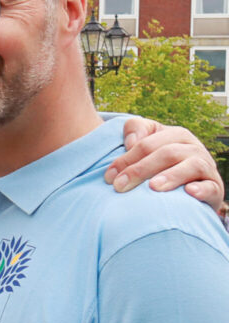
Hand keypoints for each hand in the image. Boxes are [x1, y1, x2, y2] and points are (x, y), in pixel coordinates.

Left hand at [107, 118, 223, 207]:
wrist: (187, 187)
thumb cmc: (159, 163)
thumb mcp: (147, 142)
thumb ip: (135, 130)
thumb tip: (131, 142)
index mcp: (176, 135)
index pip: (147, 144)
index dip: (126, 159)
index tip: (108, 177)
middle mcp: (193, 148)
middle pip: (167, 153)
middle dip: (140, 169)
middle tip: (120, 186)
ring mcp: (206, 167)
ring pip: (192, 166)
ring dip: (172, 176)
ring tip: (153, 187)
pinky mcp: (215, 187)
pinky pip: (211, 187)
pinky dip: (201, 190)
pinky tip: (189, 192)